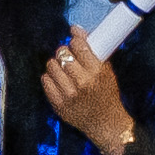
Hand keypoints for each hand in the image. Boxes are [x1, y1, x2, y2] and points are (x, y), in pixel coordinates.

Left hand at [42, 35, 137, 154]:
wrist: (105, 123)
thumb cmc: (107, 95)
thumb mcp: (108, 72)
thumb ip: (94, 53)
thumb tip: (77, 31)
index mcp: (97, 73)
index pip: (80, 46)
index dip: (75, 37)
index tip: (73, 35)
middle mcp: (82, 83)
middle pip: (63, 55)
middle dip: (65, 51)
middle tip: (67, 54)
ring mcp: (69, 95)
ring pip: (51, 66)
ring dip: (55, 63)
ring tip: (61, 67)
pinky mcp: (58, 104)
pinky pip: (46, 81)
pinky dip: (49, 77)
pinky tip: (57, 79)